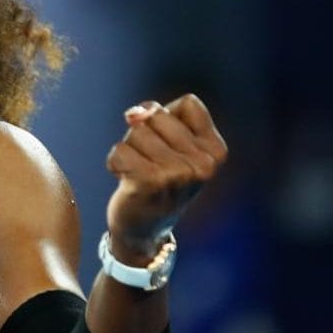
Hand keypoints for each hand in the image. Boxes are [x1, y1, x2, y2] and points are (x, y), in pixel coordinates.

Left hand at [104, 94, 227, 254]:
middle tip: (151, 164)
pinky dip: (115, 162)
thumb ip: (156, 115)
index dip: (168, 119)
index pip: (188, 103)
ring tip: (139, 173)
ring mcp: (180, 174)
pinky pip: (120, 150)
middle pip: (157, 114)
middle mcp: (204, 163)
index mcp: (217, 150)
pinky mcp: (151, 182)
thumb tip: (135, 114)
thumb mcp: (170, 143)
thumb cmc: (156, 178)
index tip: (169, 148)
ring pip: (136, 131)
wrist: (143, 230)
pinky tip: (127, 181)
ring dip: (129, 150)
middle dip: (144, 134)